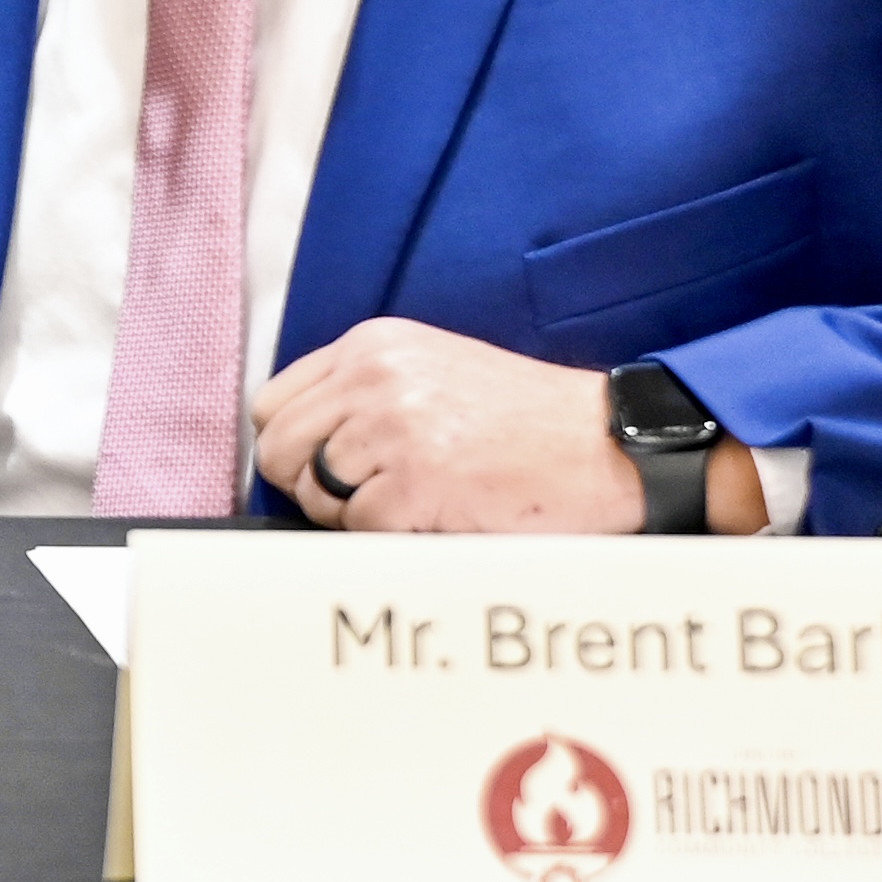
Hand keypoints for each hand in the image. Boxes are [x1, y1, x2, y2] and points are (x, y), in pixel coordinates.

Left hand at [252, 319, 697, 534]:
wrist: (608, 444)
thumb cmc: (530, 421)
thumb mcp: (434, 372)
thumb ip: (364, 393)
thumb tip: (296, 447)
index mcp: (373, 344)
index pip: (273, 403)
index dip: (294, 447)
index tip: (325, 468)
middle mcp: (373, 377)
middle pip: (278, 451)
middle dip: (311, 487)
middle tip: (369, 498)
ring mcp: (392, 429)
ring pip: (314, 495)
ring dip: (355, 516)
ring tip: (418, 502)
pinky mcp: (414, 483)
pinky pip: (359, 530)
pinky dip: (394, 537)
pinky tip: (442, 516)